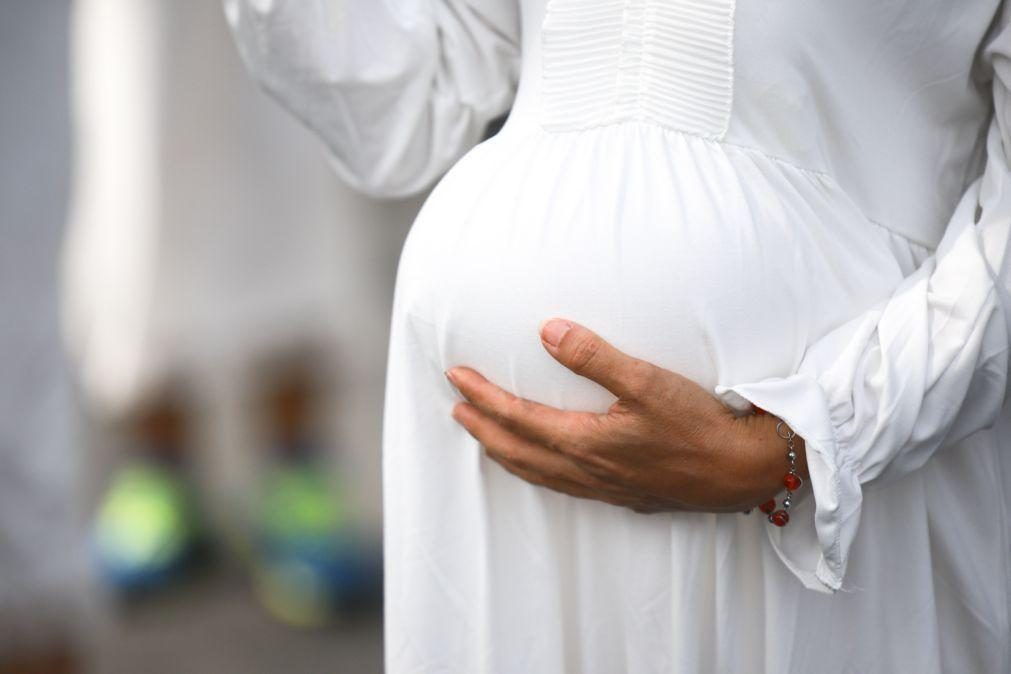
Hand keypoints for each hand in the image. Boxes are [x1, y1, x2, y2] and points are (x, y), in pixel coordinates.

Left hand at [447, 319, 808, 513]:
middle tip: (456, 408)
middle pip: (516, 451)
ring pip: (535, 473)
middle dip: (482, 428)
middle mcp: (585, 471)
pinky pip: (559, 486)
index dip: (482, 397)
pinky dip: (534, 472)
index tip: (456, 377)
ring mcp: (601, 488)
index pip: (517, 417)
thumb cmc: (698, 426)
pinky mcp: (620, 495)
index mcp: (584, 443)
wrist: (741, 472)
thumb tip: (548, 331)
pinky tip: (541, 465)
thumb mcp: (647, 382)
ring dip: (503, 452)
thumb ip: (594, 357)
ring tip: (484, 437)